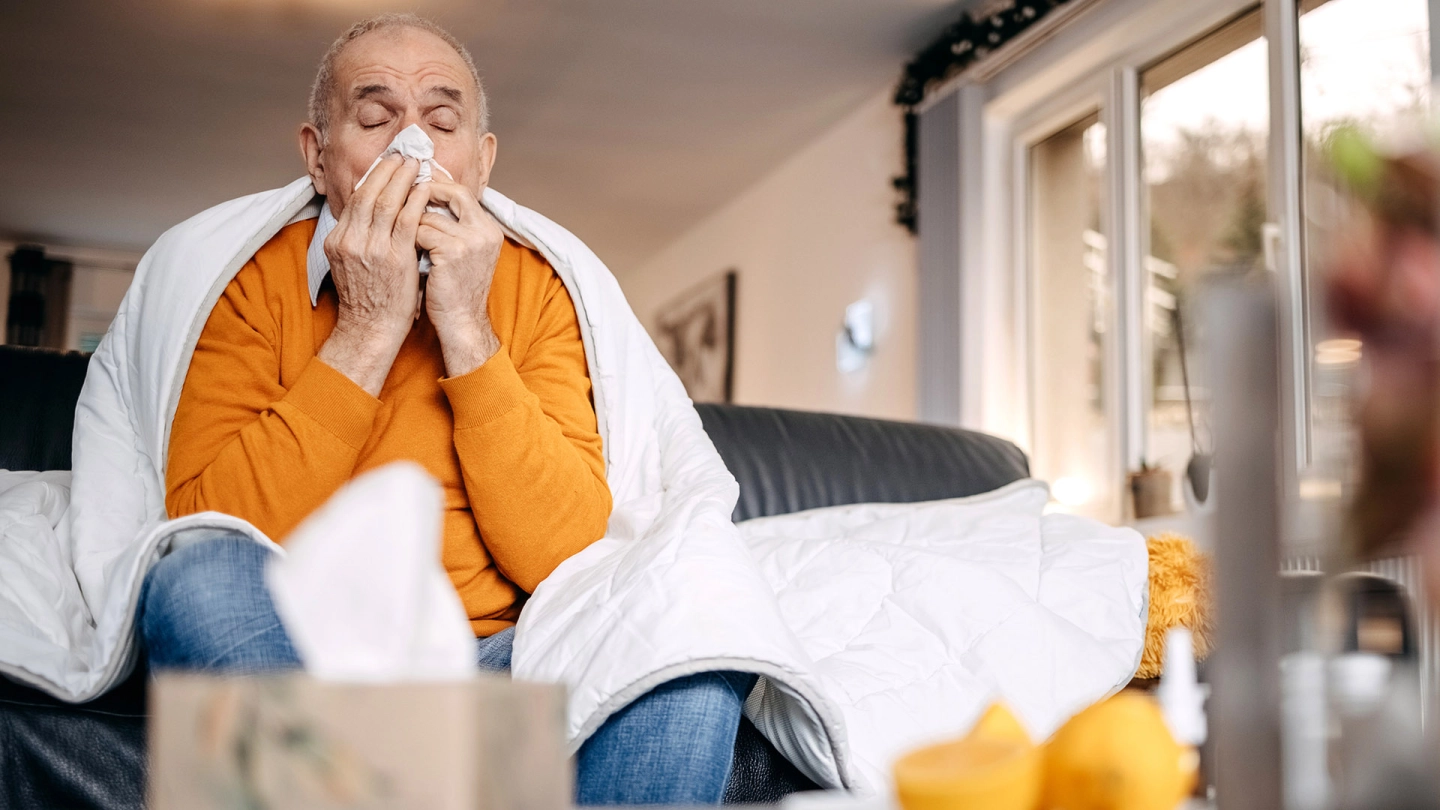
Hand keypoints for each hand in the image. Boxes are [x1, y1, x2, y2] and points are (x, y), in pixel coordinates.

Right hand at [317, 155, 429, 395]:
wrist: (370, 329)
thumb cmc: (368, 298)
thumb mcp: (353, 262)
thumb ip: (360, 237)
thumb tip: (376, 211)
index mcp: (338, 240)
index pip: (356, 199)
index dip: (373, 177)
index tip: (388, 163)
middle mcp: (350, 241)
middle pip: (368, 194)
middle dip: (387, 170)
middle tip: (403, 154)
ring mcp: (370, 249)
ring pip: (385, 202)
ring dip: (402, 179)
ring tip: (416, 164)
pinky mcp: (393, 258)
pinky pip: (406, 221)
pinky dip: (415, 201)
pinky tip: (425, 189)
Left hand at [418, 180, 504, 376]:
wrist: (461, 323)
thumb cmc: (454, 290)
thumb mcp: (463, 253)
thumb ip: (453, 226)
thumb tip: (427, 196)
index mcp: (489, 229)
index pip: (462, 192)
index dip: (438, 185)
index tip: (417, 181)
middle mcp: (484, 231)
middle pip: (453, 193)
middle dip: (426, 191)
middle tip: (405, 194)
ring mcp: (471, 240)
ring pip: (428, 215)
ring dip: (411, 226)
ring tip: (406, 241)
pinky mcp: (453, 251)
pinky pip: (420, 232)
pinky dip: (410, 241)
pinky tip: (407, 255)